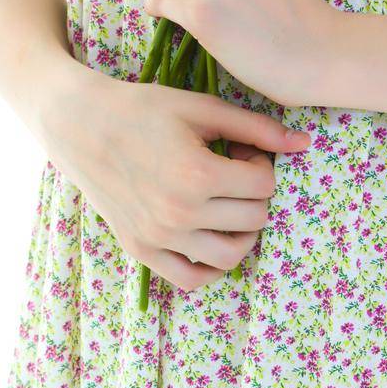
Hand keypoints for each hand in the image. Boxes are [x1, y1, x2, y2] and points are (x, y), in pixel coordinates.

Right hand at [42, 65, 311, 292]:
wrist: (81, 125)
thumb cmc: (144, 108)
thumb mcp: (202, 108)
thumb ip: (256, 127)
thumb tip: (305, 144)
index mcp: (197, 174)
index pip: (263, 184)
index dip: (262, 162)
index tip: (242, 150)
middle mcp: (180, 214)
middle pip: (253, 219)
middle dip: (254, 193)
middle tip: (234, 170)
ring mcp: (159, 238)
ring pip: (230, 256)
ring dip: (242, 230)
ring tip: (228, 202)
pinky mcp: (142, 251)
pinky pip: (192, 279)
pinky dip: (211, 264)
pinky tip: (210, 232)